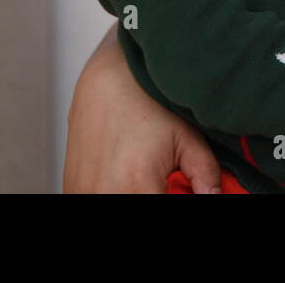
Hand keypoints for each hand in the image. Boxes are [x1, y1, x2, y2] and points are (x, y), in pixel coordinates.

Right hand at [63, 24, 223, 192]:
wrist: (110, 78)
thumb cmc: (148, 102)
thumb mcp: (188, 137)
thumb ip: (206, 175)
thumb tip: (213, 197)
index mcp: (135, 185)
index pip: (164, 207)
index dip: (174, 196)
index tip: (177, 187)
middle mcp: (103, 192)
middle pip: (138, 206)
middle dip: (155, 192)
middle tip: (166, 181)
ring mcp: (81, 191)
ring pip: (116, 203)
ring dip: (133, 192)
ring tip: (145, 174)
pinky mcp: (71, 187)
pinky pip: (94, 199)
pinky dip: (114, 191)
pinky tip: (125, 174)